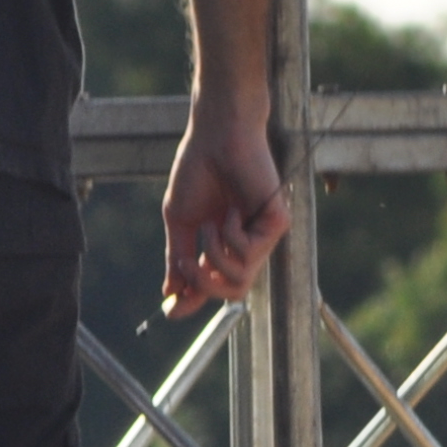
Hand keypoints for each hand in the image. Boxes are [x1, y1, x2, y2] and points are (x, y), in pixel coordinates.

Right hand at [162, 108, 289, 313]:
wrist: (215, 137)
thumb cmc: (198, 170)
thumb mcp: (180, 220)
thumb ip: (177, 258)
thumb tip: (170, 292)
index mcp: (223, 243)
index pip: (213, 284)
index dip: (191, 300)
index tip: (170, 309)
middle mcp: (247, 243)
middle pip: (231, 293)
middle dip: (201, 284)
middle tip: (186, 262)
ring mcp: (263, 235)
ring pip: (239, 280)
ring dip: (213, 257)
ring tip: (209, 226)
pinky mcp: (277, 223)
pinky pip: (249, 253)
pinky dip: (230, 236)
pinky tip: (230, 211)